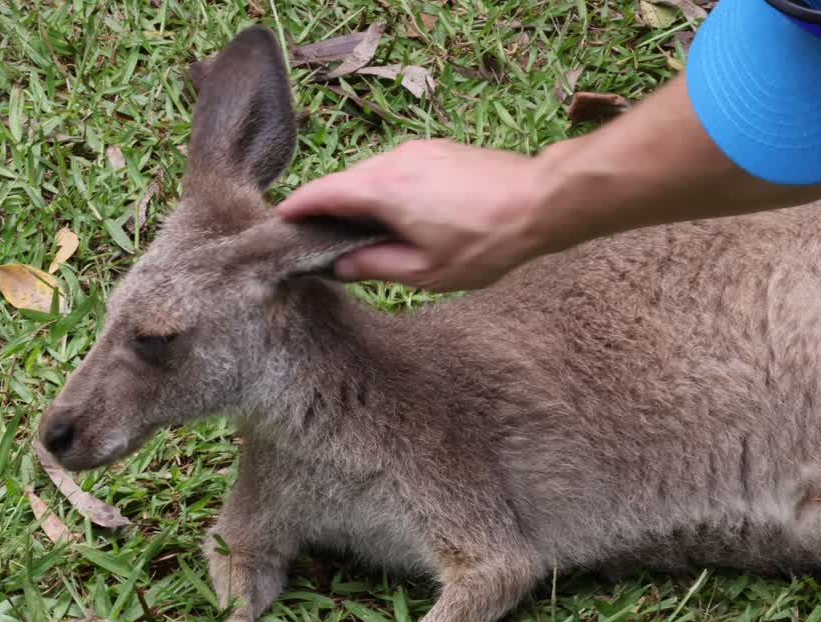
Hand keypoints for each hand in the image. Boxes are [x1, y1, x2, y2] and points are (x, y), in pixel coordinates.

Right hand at [276, 139, 546, 290]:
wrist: (541, 201)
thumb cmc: (486, 241)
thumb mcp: (425, 271)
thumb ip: (374, 266)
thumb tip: (340, 265)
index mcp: (382, 189)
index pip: (321, 193)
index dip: (296, 209)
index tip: (278, 224)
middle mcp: (394, 160)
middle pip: (345, 183)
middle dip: (327, 208)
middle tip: (317, 239)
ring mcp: (418, 151)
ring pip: (372, 175)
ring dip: (361, 201)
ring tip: (362, 235)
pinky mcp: (439, 150)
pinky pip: (398, 170)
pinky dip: (387, 191)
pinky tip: (400, 218)